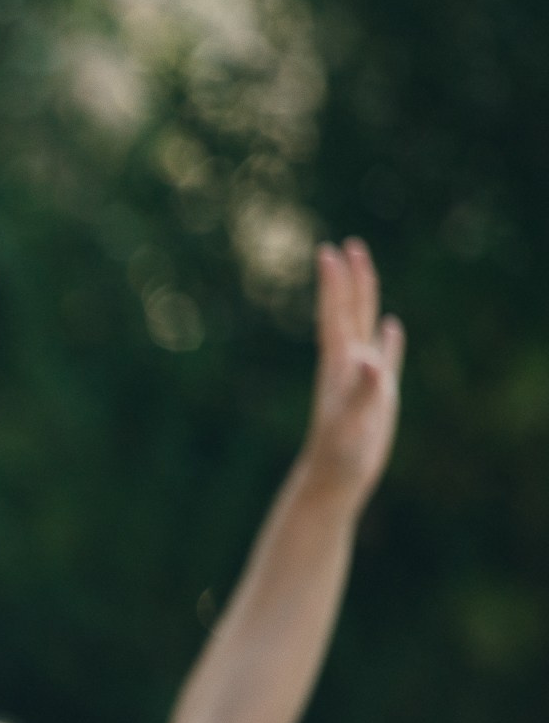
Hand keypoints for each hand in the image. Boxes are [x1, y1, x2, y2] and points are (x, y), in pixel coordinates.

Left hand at [295, 237, 404, 503]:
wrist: (334, 477)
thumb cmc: (341, 451)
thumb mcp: (353, 419)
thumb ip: (363, 388)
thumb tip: (369, 359)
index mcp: (339, 364)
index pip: (335, 315)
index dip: (334, 284)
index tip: (329, 251)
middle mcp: (346, 364)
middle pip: (348, 312)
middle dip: (349, 279)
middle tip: (347, 245)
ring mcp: (360, 377)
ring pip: (364, 328)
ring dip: (365, 300)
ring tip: (364, 271)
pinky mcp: (375, 393)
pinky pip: (384, 357)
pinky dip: (389, 340)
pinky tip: (392, 327)